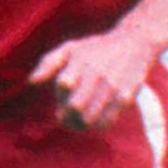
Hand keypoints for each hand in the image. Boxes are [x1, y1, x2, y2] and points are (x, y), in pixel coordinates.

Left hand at [29, 28, 165, 129]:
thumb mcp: (71, 48)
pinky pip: (106, 122)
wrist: (135, 42)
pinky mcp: (126, 97)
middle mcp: (97, 73)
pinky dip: (98, 124)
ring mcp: (112, 86)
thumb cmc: (96, 48)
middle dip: (67, 115)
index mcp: (81, 60)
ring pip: (89, 119)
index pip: (64, 84)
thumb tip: (32, 82)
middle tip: (68, 115)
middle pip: (75, 106)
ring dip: (80, 124)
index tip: (63, 96)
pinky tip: (97, 118)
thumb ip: (49, 63)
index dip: (60, 95)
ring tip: (80, 120)